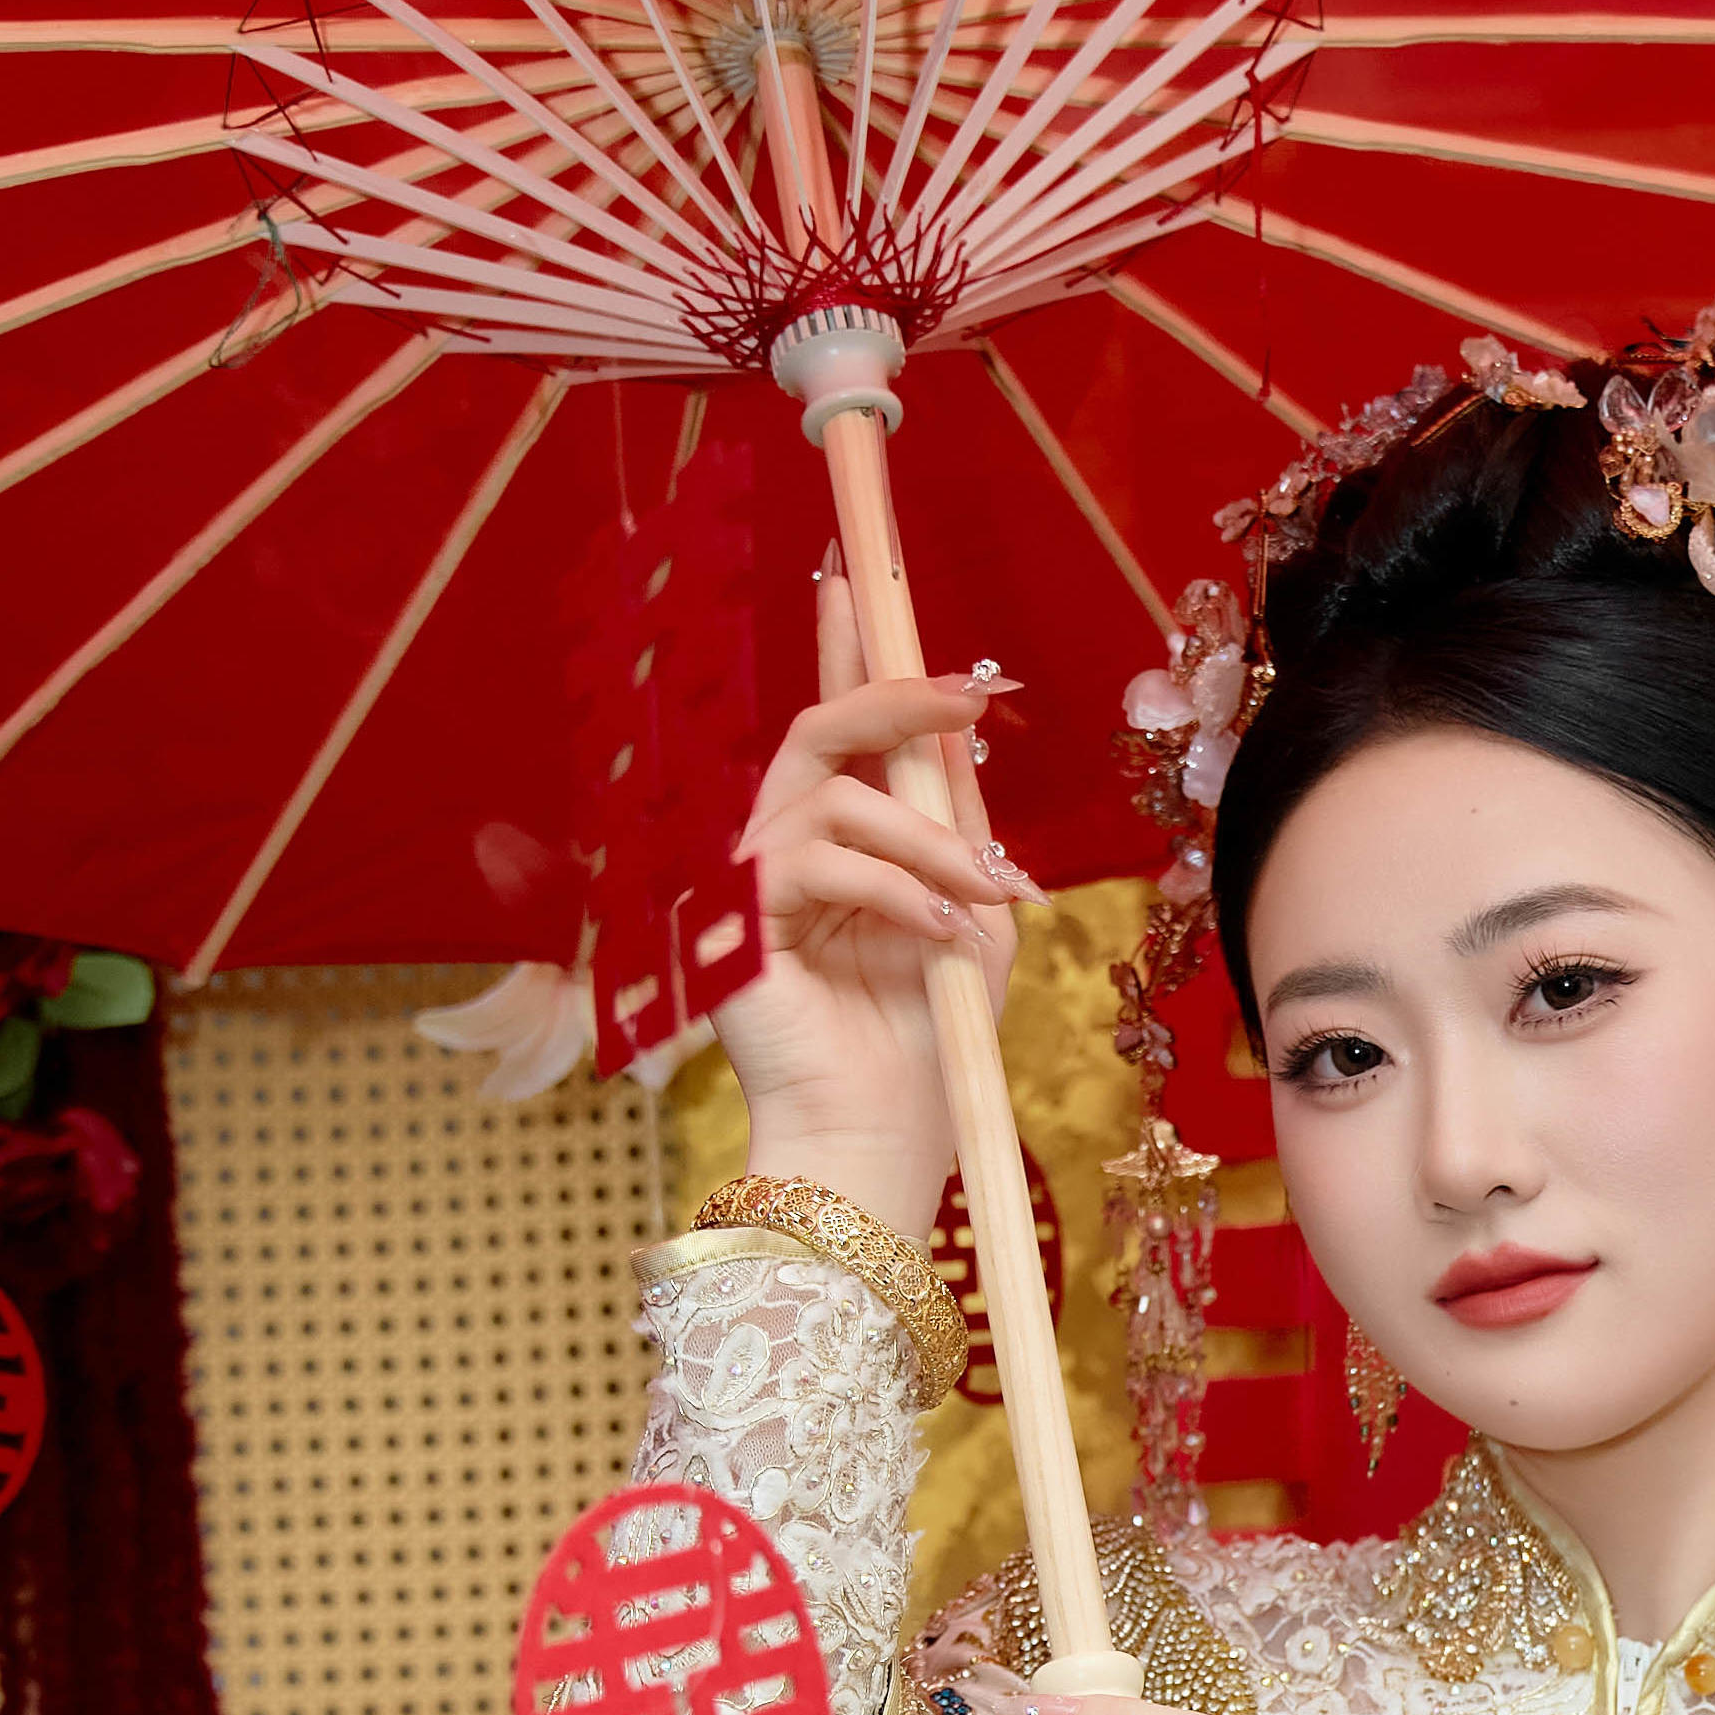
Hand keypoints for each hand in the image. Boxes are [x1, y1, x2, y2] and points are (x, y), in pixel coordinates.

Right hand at [715, 564, 1033, 1244]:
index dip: (845, 653)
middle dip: (895, 699)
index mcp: (836, 843)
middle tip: (971, 698)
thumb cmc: (930, 1038)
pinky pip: (816, 863)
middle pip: (819, 733)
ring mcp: (749, 883)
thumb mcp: (972, 914)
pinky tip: (938, 932)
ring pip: (835, 801)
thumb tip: (959, 729)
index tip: (857, 580)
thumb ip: (961, 823)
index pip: (834, 728)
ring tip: (983, 897)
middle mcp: (781, 848)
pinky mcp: (731, 922)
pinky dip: (892, 890)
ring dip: (928, 842)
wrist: (884, 1134)